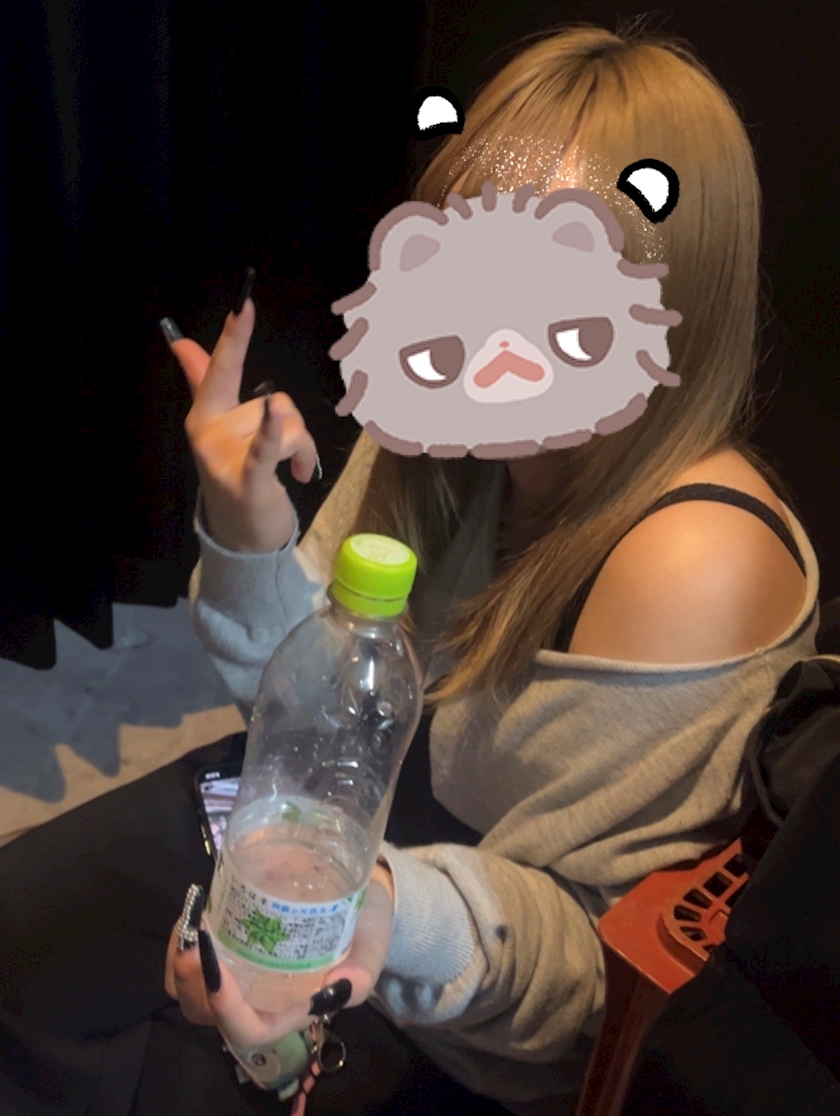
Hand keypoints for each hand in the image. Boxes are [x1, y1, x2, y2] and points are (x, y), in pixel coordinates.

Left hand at [164, 863, 395, 1049]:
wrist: (365, 894)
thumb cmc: (366, 930)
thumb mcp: (371, 951)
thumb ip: (361, 974)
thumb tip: (341, 985)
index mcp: (287, 1009)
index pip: (247, 1028)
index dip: (226, 1008)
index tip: (217, 969)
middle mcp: (255, 995)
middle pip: (204, 1010)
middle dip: (191, 981)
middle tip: (195, 940)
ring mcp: (236, 967)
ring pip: (188, 984)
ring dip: (180, 959)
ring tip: (192, 921)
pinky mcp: (227, 937)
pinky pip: (191, 951)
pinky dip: (185, 933)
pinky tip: (198, 905)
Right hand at [170, 283, 318, 552]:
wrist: (240, 535)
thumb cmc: (236, 474)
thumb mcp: (221, 427)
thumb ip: (203, 381)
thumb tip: (180, 340)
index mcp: (207, 413)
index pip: (222, 368)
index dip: (234, 336)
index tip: (244, 304)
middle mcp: (210, 431)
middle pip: (275, 402)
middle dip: (294, 426)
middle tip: (292, 455)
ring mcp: (224, 458)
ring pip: (289, 428)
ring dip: (304, 451)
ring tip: (295, 474)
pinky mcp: (246, 482)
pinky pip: (265, 450)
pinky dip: (272, 434)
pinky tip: (275, 414)